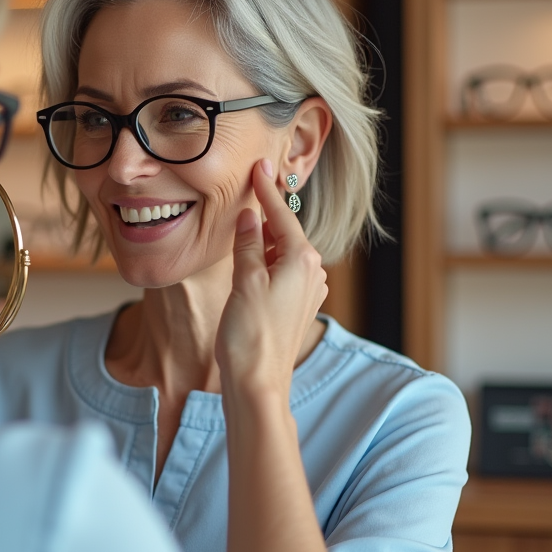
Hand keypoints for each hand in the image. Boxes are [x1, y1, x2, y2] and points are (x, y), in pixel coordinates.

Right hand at [215, 159, 327, 402]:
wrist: (258, 385)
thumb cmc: (250, 336)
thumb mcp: (244, 280)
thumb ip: (247, 243)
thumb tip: (247, 216)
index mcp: (302, 260)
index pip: (281, 214)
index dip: (266, 190)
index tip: (259, 166)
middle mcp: (311, 273)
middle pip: (284, 232)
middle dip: (264, 215)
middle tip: (247, 191)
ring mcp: (306, 292)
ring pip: (281, 253)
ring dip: (262, 241)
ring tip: (239, 230)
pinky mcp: (295, 307)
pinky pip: (280, 273)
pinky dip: (265, 262)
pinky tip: (248, 264)